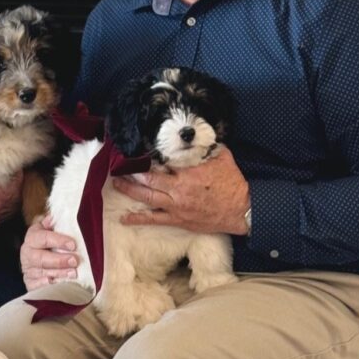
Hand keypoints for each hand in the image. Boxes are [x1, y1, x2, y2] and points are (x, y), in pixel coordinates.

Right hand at [20, 214, 79, 290]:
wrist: (39, 259)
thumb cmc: (50, 244)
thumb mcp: (50, 231)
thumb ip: (52, 226)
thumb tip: (52, 218)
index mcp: (32, 238)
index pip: (43, 238)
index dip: (58, 241)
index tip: (73, 244)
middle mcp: (27, 253)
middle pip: (41, 258)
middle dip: (58, 260)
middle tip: (74, 261)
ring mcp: (28, 269)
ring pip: (41, 272)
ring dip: (57, 273)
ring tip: (73, 273)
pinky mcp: (29, 283)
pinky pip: (34, 285)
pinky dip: (43, 285)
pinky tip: (53, 283)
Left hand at [112, 147, 249, 234]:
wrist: (241, 209)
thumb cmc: (232, 183)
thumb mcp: (222, 157)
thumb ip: (206, 148)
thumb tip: (197, 137)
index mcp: (188, 173)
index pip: (161, 165)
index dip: (146, 161)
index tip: (134, 156)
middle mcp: (178, 190)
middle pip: (149, 181)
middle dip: (132, 175)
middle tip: (119, 169)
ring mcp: (176, 207)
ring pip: (147, 199)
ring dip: (130, 191)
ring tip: (117, 184)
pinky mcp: (178, 220)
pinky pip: (154, 220)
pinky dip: (138, 219)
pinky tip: (124, 218)